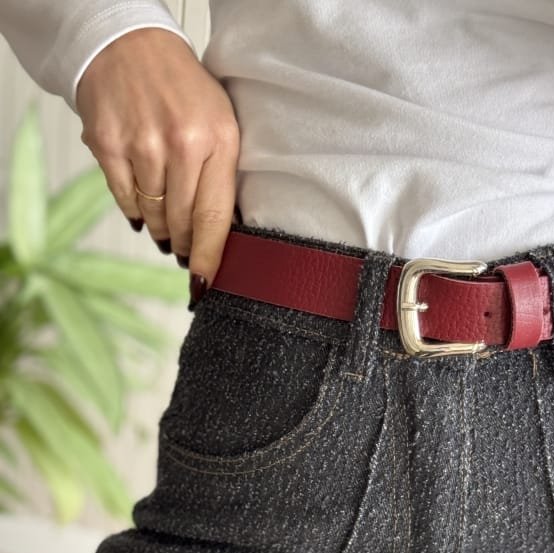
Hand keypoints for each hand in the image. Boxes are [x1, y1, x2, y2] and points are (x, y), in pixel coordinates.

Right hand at [75, 26, 240, 305]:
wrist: (128, 45)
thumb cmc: (181, 90)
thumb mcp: (221, 124)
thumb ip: (223, 175)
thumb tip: (223, 236)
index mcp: (218, 140)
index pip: (215, 217)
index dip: (209, 257)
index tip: (205, 283)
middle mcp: (181, 144)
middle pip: (184, 223)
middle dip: (186, 245)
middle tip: (185, 251)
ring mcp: (141, 145)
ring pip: (154, 216)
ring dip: (161, 228)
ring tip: (165, 221)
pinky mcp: (107, 145)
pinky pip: (125, 200)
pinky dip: (135, 209)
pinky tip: (142, 204)